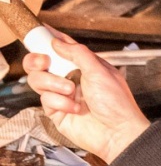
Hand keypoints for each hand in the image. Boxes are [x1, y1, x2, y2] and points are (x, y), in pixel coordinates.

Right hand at [23, 33, 150, 163]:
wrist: (119, 134)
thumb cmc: (117, 104)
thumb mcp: (100, 71)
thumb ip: (78, 53)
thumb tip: (58, 42)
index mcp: (85, 67)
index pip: (63, 49)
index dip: (50, 40)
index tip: (40, 31)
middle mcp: (71, 79)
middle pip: (40, 63)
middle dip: (37, 60)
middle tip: (44, 61)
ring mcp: (62, 95)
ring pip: (38, 79)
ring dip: (53, 82)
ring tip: (70, 90)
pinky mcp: (57, 112)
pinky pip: (45, 99)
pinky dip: (60, 102)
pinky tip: (76, 108)